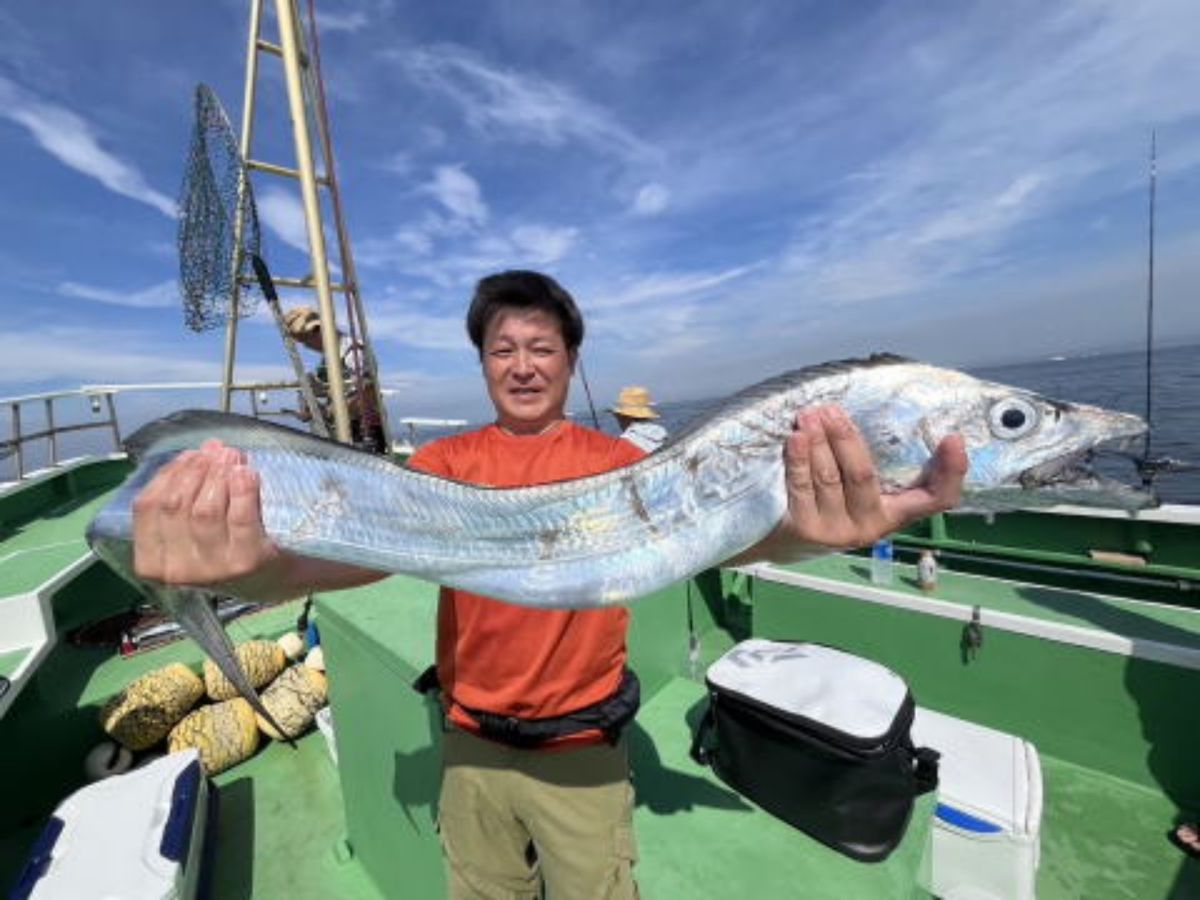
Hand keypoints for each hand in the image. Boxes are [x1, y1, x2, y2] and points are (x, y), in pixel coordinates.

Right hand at [132, 439, 280, 587]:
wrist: (276, 579)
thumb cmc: (228, 546)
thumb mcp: (194, 529)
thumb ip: (190, 491)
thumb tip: (206, 448)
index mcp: (152, 562)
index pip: (147, 507)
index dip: (168, 473)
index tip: (190, 455)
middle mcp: (178, 570)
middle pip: (177, 505)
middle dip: (196, 469)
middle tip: (217, 452)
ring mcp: (213, 569)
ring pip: (205, 510)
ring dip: (218, 475)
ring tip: (232, 457)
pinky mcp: (247, 562)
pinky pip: (240, 517)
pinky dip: (242, 489)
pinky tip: (247, 473)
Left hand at [744, 405, 966, 562]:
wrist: (782, 542)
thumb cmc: (826, 503)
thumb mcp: (855, 488)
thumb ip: (868, 461)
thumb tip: (873, 413)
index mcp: (893, 512)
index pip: (935, 499)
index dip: (951, 472)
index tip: (954, 438)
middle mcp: (870, 526)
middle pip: (863, 476)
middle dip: (846, 438)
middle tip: (832, 409)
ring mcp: (837, 531)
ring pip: (829, 477)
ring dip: (818, 442)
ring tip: (809, 415)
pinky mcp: (806, 530)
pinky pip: (801, 487)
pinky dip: (798, 459)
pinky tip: (795, 438)